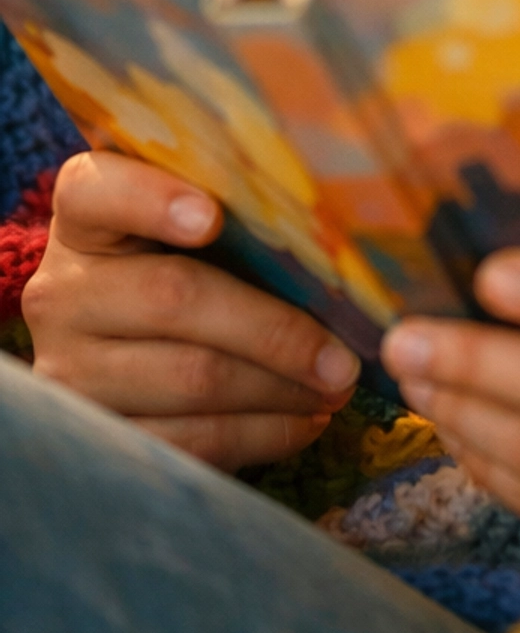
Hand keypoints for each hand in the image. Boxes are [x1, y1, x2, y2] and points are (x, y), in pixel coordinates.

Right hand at [24, 150, 360, 471]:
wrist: (125, 349)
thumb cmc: (184, 265)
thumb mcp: (195, 226)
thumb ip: (241, 214)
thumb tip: (344, 246)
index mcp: (84, 216)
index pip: (96, 191)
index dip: (151, 201)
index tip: (212, 218)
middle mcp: (62, 291)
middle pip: (173, 299)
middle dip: (274, 331)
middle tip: (344, 354)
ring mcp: (68, 370)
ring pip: (189, 378)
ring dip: (278, 389)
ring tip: (337, 386)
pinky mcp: (93, 436)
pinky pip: (185, 441)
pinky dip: (259, 434)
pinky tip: (304, 421)